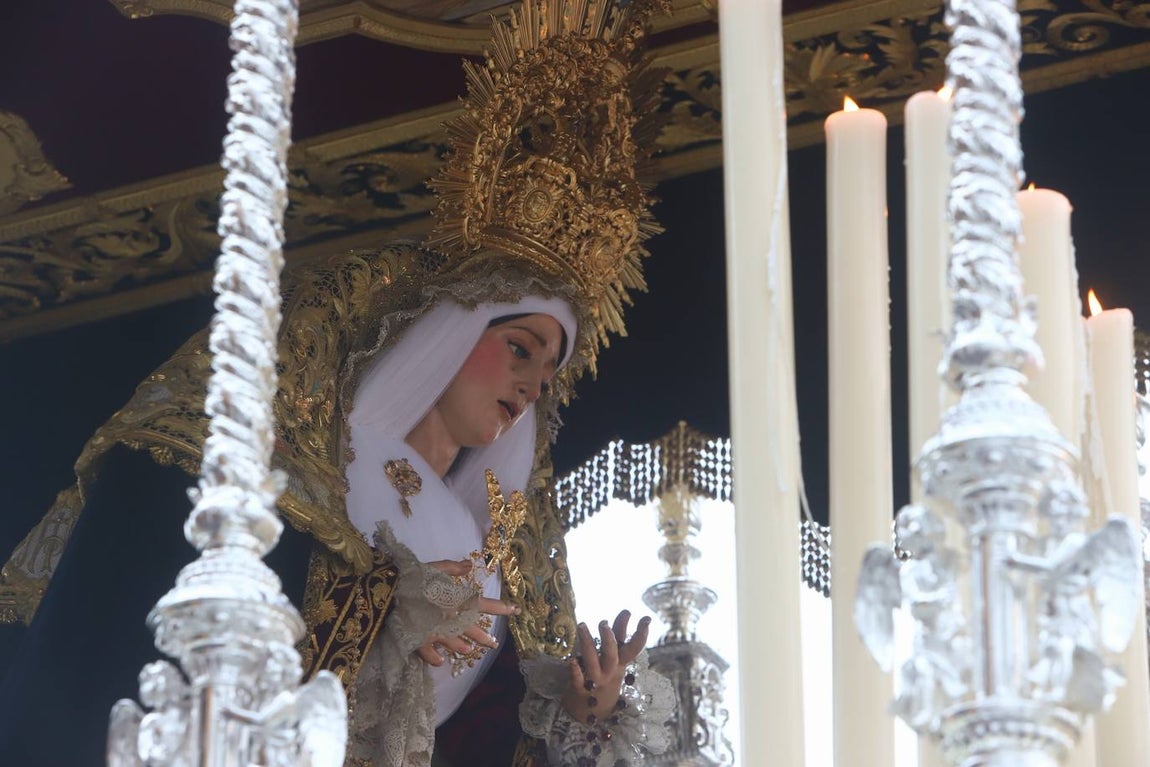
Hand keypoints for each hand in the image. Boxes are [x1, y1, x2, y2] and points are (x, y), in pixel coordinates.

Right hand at [414, 558, 519, 666]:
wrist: (388, 591)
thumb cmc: (412, 577)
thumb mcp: (434, 568)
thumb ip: (453, 568)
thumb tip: (469, 564)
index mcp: (454, 598)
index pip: (482, 604)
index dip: (500, 607)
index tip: (515, 610)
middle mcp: (449, 616)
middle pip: (471, 628)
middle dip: (483, 636)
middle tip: (493, 643)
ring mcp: (434, 629)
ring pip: (453, 641)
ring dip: (462, 646)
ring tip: (468, 650)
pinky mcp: (419, 638)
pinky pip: (429, 651)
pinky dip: (434, 657)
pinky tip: (439, 662)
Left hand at [561, 610, 650, 724]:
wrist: (592, 709)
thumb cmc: (605, 674)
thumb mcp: (615, 656)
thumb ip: (619, 632)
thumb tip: (627, 610)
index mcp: (620, 663)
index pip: (634, 648)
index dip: (641, 634)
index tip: (647, 619)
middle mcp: (610, 672)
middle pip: (612, 656)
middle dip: (609, 640)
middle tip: (603, 623)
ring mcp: (595, 681)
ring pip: (593, 664)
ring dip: (588, 645)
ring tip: (582, 626)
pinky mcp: (579, 689)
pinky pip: (578, 680)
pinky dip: (575, 671)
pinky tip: (570, 660)